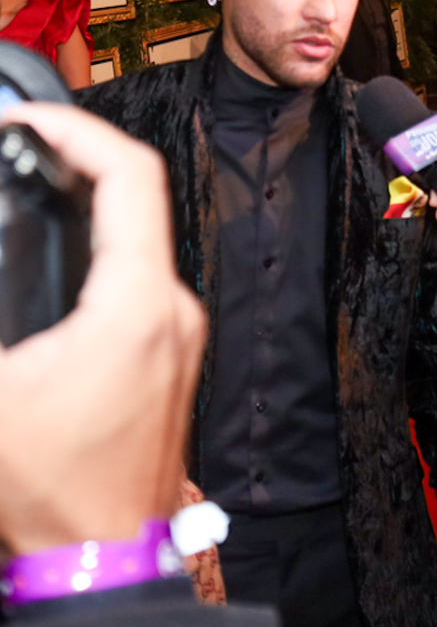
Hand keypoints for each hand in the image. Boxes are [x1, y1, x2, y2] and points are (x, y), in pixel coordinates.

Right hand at [0, 104, 205, 553]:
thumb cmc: (54, 487)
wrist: (104, 552)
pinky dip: (104, 240)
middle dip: (78, 158)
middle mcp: (175, 308)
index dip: (79, 132)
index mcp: (139, 303)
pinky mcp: (174, 352)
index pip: (129, 178)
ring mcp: (182, 331)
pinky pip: (144, 271)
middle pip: (139, 198)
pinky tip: (61, 244)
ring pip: (142, 235)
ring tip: (31, 181)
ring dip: (91, 200)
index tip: (30, 119)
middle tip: (20, 144)